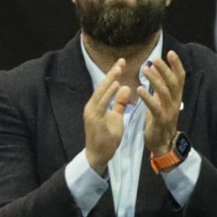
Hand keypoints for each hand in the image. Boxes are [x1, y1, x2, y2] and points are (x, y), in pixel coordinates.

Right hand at [82, 58, 131, 174]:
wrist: (98, 156)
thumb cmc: (107, 139)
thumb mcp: (116, 118)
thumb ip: (119, 103)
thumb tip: (125, 87)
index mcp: (97, 105)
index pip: (106, 87)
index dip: (113, 75)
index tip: (122, 64)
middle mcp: (92, 105)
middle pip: (102, 86)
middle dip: (112, 73)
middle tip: (121, 61)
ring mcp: (92, 112)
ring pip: (101, 92)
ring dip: (110, 79)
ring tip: (118, 68)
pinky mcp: (94, 118)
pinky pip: (102, 103)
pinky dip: (109, 93)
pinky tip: (116, 84)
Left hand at [139, 50, 185, 154]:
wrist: (162, 143)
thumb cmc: (160, 119)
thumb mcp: (161, 100)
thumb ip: (159, 84)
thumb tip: (154, 66)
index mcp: (176, 96)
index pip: (180, 77)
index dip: (177, 65)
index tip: (170, 52)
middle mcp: (175, 102)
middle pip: (173, 82)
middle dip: (165, 69)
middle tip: (155, 58)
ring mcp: (169, 111)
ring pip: (165, 92)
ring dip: (155, 80)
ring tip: (145, 69)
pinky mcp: (160, 120)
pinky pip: (154, 107)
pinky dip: (148, 97)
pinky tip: (139, 89)